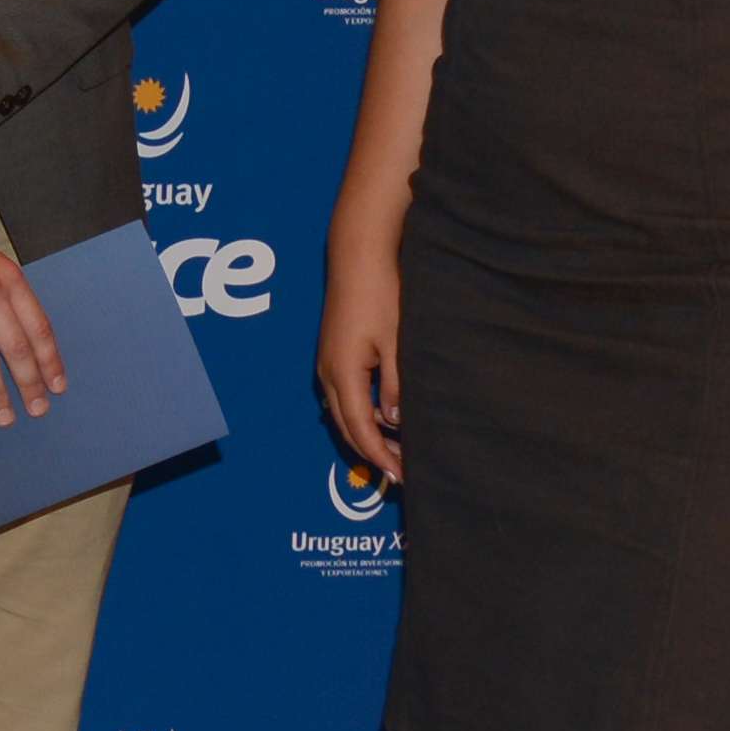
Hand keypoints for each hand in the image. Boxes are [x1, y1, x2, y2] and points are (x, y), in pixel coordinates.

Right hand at [315, 232, 403, 486]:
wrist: (358, 255)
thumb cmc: (381, 294)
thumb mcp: (397, 343)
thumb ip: (396, 385)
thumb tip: (395, 420)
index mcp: (342, 373)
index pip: (360, 428)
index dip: (380, 455)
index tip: (401, 475)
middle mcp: (328, 372)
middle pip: (346, 426)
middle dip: (372, 452)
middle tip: (401, 472)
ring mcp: (328, 362)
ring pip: (344, 412)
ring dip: (367, 433)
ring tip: (397, 450)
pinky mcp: (335, 352)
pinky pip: (345, 395)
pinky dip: (363, 414)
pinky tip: (385, 416)